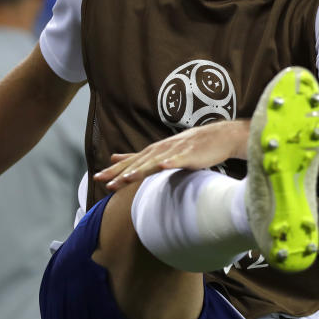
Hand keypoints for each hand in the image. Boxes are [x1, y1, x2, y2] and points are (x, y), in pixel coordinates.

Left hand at [94, 120, 248, 190]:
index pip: (131, 161)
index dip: (115, 169)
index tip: (98, 177)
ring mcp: (176, 151)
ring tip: (127, 178)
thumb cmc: (191, 146)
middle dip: (121, 173)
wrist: (220, 137)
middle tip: (105, 181)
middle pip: (139, 163)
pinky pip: (179, 160)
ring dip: (141, 169)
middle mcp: (162, 149)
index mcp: (155, 151)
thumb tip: (114, 157)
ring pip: (155, 162)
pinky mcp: (191, 155)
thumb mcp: (162, 150)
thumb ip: (139, 156)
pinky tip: (163, 166)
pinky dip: (170, 162)